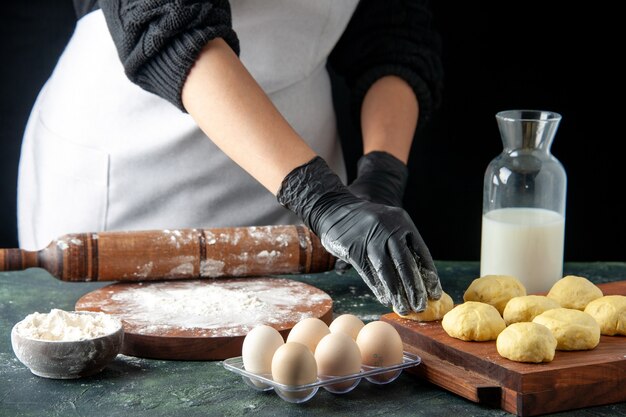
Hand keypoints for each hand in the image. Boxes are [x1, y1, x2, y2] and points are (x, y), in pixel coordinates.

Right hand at [277, 157, 440, 313]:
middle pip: (405, 263)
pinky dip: (378, 288)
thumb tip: (419, 279)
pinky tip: (385, 300)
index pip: (421, 252)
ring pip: (387, 271)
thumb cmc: (367, 224)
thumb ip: (402, 245)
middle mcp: (388, 229)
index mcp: (402, 222)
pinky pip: (368, 273)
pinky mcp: (353, 249)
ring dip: (397, 293)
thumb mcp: (389, 225)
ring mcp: (369, 239)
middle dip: (414, 288)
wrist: (335, 209)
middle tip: (421, 307)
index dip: (429, 276)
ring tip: (404, 309)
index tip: (434, 294)